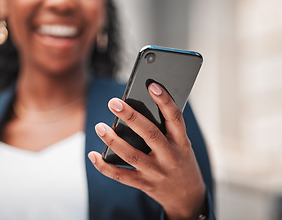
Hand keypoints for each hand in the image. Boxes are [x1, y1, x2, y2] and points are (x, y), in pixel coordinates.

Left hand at [88, 83, 205, 219]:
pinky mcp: (144, 184)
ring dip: (113, 141)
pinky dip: (105, 166)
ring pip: (132, 155)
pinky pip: (121, 176)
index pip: (175, 118)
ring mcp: (156, 172)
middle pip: (150, 134)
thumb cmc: (181, 161)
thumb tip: (138, 106)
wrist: (188, 196)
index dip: (165, 101)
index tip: (152, 85)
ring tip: (99, 126)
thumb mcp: (181, 144)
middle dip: (131, 117)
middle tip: (114, 103)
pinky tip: (93, 154)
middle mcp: (169, 156)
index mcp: (181, 142)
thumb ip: (165, 129)